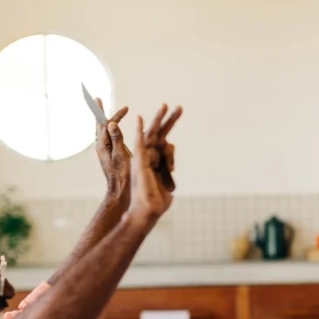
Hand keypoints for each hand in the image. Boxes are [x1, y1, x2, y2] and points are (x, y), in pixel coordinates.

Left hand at [94, 98, 129, 195]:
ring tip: (101, 112)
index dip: (116, 115)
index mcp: (104, 145)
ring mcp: (104, 151)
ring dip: (103, 119)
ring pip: (101, 131)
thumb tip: (111, 123)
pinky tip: (111, 131)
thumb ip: (117, 139)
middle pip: (99, 124)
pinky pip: (106, 138)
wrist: (119, 192)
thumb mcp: (121, 156)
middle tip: (97, 99)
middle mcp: (101, 146)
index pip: (107, 124)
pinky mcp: (108, 155)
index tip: (126, 108)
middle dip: (99, 111)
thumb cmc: (122, 176)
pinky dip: (108, 130)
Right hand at [129, 105, 180, 223]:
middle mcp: (148, 156)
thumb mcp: (168, 181)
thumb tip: (170, 161)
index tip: (178, 110)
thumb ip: (168, 169)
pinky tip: (140, 118)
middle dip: (169, 119)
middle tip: (180, 107)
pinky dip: (139, 131)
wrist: (147, 211)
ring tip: (169, 108)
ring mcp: (143, 157)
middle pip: (160, 133)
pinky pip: (140, 143)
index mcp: (156, 159)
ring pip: (155, 137)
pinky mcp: (139, 161)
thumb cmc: (157, 200)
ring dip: (163, 121)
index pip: (165, 139)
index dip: (170, 125)